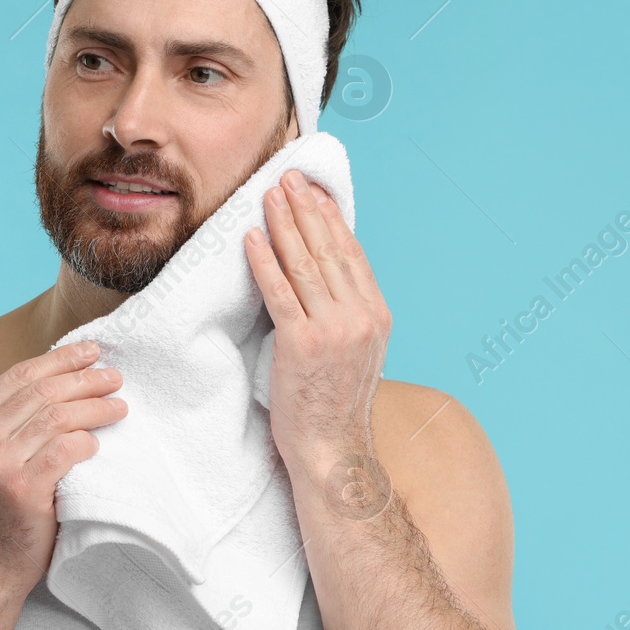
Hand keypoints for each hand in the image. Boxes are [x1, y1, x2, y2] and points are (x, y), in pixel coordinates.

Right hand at [0, 341, 126, 599]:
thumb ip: (16, 416)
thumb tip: (66, 375)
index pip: (21, 374)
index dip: (61, 358)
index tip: (91, 351)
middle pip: (44, 391)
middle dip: (85, 379)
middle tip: (114, 378)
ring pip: (58, 417)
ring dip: (96, 407)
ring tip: (119, 406)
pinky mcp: (22, 489)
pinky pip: (65, 449)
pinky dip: (86, 441)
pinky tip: (98, 443)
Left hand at [244, 168, 391, 486]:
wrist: (333, 451)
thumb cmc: (335, 403)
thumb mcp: (356, 350)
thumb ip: (347, 311)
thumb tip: (325, 273)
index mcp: (377, 315)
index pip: (351, 253)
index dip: (331, 217)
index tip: (314, 190)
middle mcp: (361, 317)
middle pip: (328, 249)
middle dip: (305, 209)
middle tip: (287, 178)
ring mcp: (334, 330)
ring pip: (304, 263)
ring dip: (284, 224)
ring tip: (268, 196)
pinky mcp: (302, 344)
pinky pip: (279, 292)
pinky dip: (264, 261)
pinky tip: (251, 238)